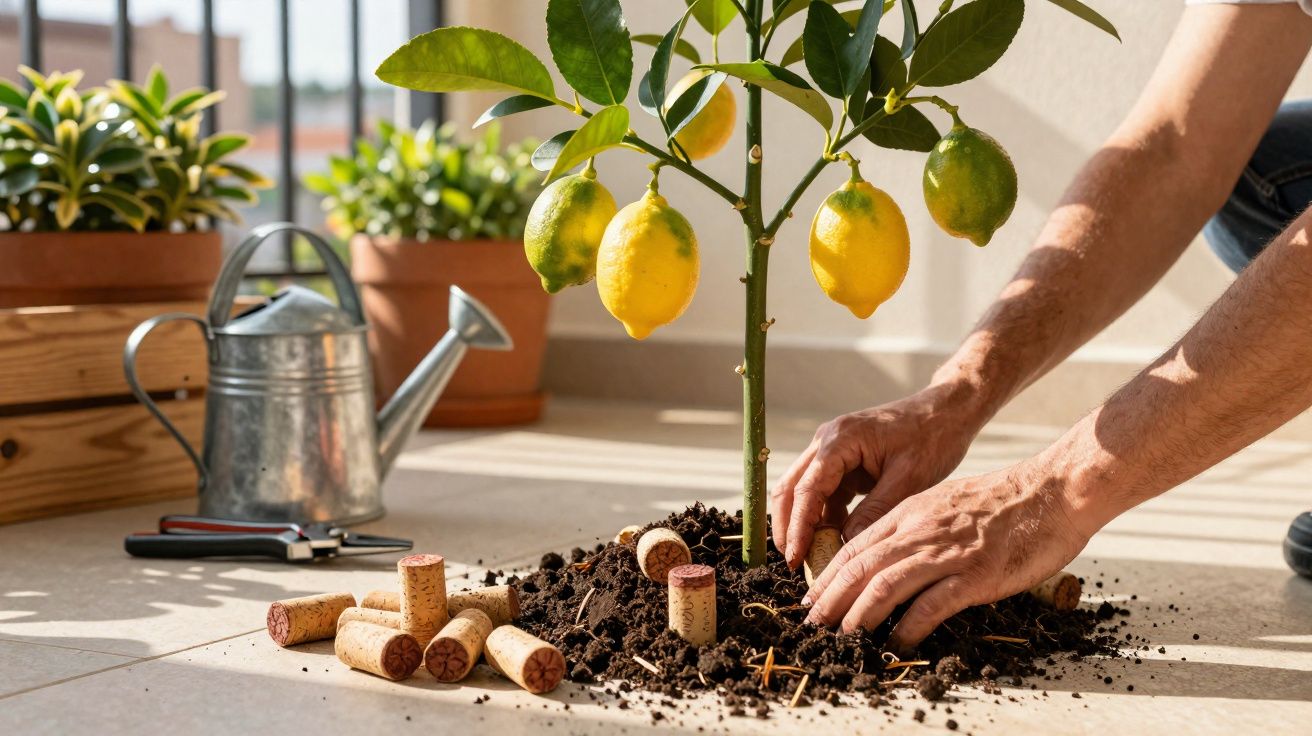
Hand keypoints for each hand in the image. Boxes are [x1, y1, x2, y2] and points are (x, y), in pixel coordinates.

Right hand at [770, 381, 985, 568]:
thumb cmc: (933, 437)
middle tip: (794, 564)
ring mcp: (832, 450)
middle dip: (788, 528)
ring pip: (802, 492)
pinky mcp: (842, 462)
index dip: (798, 528)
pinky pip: (823, 493)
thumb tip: (846, 545)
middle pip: (790, 489)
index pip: (806, 490)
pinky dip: (823, 518)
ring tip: (812, 559)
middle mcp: (827, 442)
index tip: (797, 560)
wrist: (947, 411)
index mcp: (840, 440)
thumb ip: (875, 511)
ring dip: (803, 524)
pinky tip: (832, 541)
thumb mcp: (908, 479)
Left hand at [802, 463, 1089, 650]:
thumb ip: (916, 525)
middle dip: (831, 598)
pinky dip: (908, 628)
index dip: (828, 574)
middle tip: (813, 623)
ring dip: (858, 615)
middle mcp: (920, 531)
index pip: (855, 545)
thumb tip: (892, 553)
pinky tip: (897, 644)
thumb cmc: (1003, 501)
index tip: (812, 596)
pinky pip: (930, 606)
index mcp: (911, 512)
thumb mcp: (945, 502)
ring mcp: (946, 553)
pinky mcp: (974, 575)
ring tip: (844, 636)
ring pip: (885, 585)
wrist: (1052, 492)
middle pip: (860, 567)